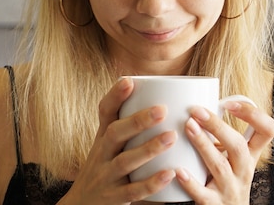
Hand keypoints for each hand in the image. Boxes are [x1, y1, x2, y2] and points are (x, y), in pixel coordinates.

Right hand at [60, 77, 176, 204]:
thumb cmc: (104, 169)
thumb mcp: (108, 146)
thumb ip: (128, 127)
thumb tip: (162, 98)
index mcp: (102, 138)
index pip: (104, 113)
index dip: (115, 96)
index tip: (129, 80)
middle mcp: (101, 154)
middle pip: (115, 134)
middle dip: (137, 121)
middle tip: (162, 109)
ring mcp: (106, 177)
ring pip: (125, 162)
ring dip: (148, 149)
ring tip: (171, 137)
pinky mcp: (113, 198)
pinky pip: (133, 191)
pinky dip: (151, 183)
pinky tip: (170, 173)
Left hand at [175, 101, 273, 204]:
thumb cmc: (223, 178)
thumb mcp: (231, 157)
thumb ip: (220, 134)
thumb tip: (192, 99)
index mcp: (250, 155)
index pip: (267, 130)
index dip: (253, 114)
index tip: (228, 104)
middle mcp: (244, 171)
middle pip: (238, 146)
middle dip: (217, 126)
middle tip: (197, 111)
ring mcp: (230, 189)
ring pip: (220, 166)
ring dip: (203, 145)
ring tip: (188, 127)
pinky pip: (203, 194)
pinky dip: (190, 182)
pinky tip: (178, 171)